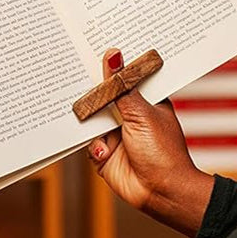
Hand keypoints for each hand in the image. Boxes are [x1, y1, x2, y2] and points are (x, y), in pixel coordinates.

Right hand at [89, 48, 213, 237]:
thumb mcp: (140, 113)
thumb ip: (121, 87)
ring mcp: (116, 133)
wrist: (161, 193)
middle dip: (92, 89)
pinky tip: (103, 149)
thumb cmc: (162, 152)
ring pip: (92, 118)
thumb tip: (112, 55)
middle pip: (104, 96)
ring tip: (81, 109)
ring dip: (89, 118)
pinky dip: (93, 145)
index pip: (125, 76)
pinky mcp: (104, 152)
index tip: (92, 44)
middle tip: (73, 70)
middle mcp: (129, 114)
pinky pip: (88, 142)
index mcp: (145, 99)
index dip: (111, 64)